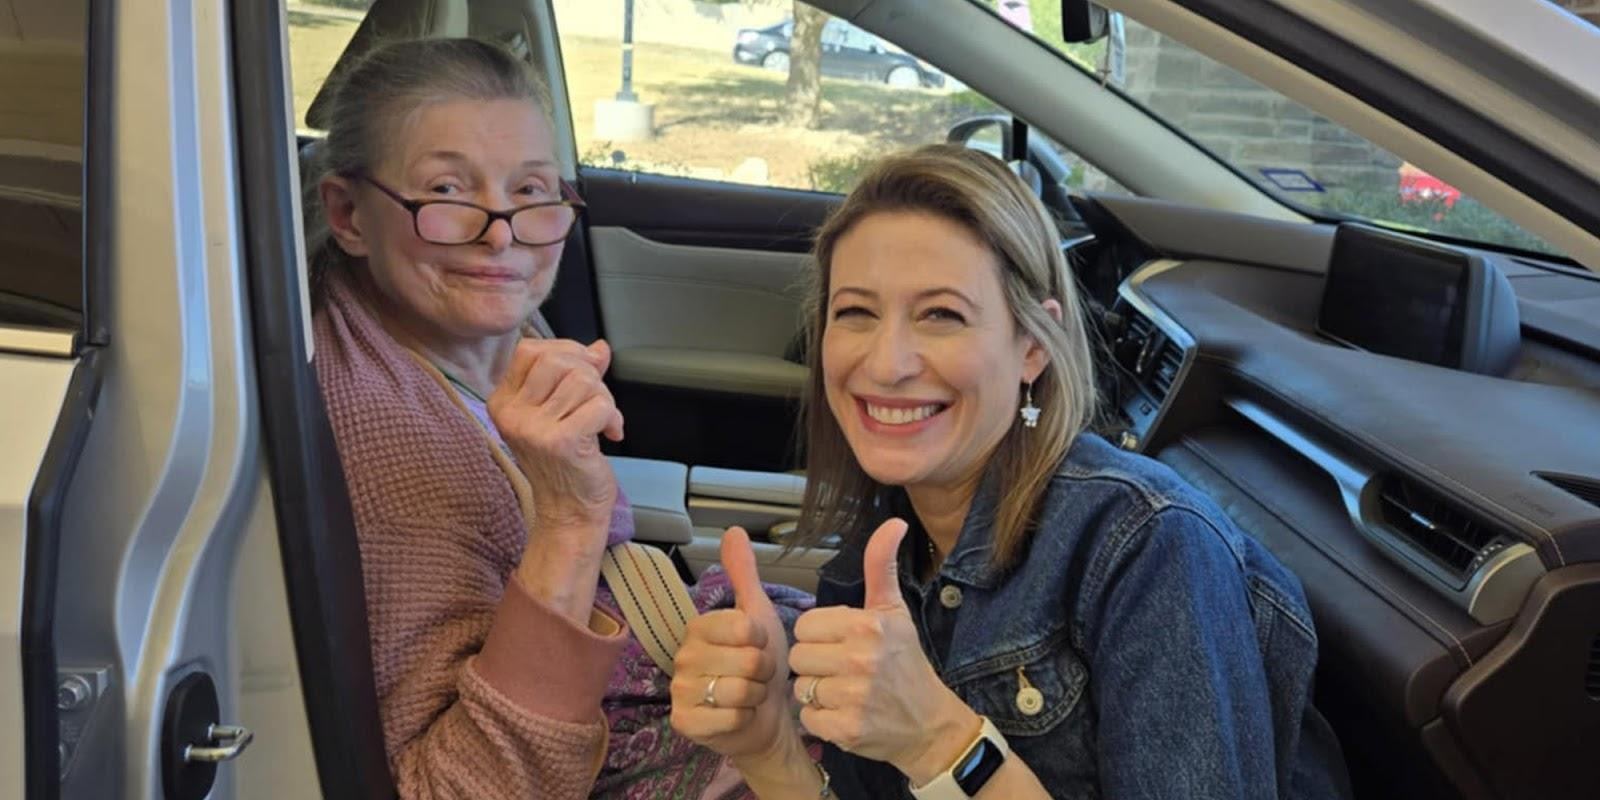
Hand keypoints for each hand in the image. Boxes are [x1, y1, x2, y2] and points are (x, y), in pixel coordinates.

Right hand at [488, 338, 624, 540]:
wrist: (569, 512)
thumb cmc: (566, 462)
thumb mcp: (564, 411)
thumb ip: (579, 375)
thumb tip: (600, 347)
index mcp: (503, 401)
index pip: (530, 350)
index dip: (566, 352)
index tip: (585, 373)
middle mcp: (511, 413)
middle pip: (558, 360)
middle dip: (590, 375)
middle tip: (597, 403)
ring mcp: (532, 428)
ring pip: (583, 380)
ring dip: (604, 399)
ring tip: (602, 423)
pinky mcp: (559, 441)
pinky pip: (599, 404)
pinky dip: (613, 417)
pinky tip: (610, 436)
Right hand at [671, 528, 799, 766]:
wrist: (766, 718)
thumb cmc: (761, 666)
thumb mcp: (758, 616)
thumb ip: (744, 576)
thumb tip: (733, 530)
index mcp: (699, 627)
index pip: (743, 627)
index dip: (762, 640)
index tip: (758, 647)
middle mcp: (683, 656)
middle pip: (746, 660)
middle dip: (762, 671)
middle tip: (756, 676)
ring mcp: (680, 690)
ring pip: (738, 689)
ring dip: (754, 696)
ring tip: (748, 695)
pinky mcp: (685, 722)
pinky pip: (728, 718)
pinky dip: (742, 719)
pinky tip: (738, 716)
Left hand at [789, 519, 979, 784]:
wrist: (930, 724)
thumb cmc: (906, 664)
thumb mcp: (895, 611)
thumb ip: (881, 566)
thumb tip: (894, 521)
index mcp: (867, 625)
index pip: (804, 625)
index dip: (819, 637)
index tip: (841, 645)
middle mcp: (861, 659)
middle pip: (797, 656)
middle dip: (814, 664)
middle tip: (842, 672)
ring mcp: (854, 696)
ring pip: (800, 688)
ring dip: (816, 693)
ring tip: (843, 693)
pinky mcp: (847, 729)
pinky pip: (808, 718)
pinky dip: (821, 721)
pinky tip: (844, 715)